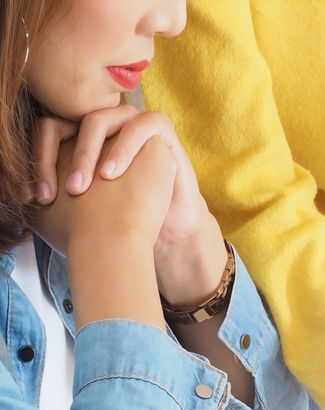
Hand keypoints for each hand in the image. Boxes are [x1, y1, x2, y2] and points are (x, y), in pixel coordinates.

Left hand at [31, 108, 225, 306]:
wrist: (163, 230)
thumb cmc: (121, 220)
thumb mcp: (75, 209)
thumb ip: (47, 196)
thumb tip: (16, 196)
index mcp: (78, 138)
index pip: (45, 133)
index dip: (36, 162)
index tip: (35, 198)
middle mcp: (103, 125)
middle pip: (65, 122)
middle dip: (58, 159)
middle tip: (63, 192)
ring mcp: (130, 122)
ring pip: (98, 120)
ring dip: (87, 153)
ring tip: (88, 185)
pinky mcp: (160, 128)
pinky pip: (139, 125)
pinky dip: (123, 148)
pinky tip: (113, 175)